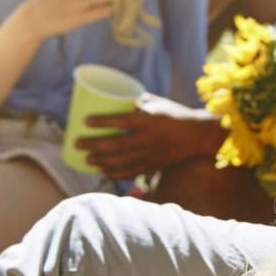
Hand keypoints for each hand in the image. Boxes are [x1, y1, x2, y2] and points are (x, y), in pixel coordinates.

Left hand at [73, 95, 223, 178]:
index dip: (102, 121)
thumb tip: (113, 101)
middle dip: (94, 144)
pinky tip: (103, 171)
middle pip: (115, 144)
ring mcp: (149, 154)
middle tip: (77, 143)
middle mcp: (147, 139)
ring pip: (120, 161)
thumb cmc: (175, 114)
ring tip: (87, 159)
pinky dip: (115, 173)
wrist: (197, 136)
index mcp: (148, 120)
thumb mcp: (157, 103)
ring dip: (101, 160)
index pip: (121, 121)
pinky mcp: (152, 165)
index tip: (85, 121)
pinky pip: (130, 172)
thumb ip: (136, 104)